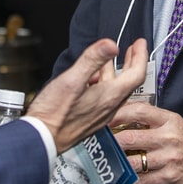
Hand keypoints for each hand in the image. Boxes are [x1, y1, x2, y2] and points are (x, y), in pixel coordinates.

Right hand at [27, 38, 147, 153]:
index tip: (140, 43)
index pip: (136, 74)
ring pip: (116, 89)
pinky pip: (105, 97)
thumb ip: (92, 60)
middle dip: (133, 62)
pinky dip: (105, 82)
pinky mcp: (90, 118)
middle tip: (134, 48)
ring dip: (117, 71)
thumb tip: (110, 44)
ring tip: (112, 58)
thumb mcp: (72, 79)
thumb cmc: (53, 113)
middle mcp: (108, 107)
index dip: (141, 56)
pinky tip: (94, 78)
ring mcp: (100, 114)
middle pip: (129, 82)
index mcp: (108, 96)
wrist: (42, 140)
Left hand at [110, 103, 182, 183]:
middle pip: (130, 137)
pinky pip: (141, 181)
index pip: (139, 111)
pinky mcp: (168, 178)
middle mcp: (168, 138)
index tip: (102, 117)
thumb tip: (123, 114)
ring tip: (103, 159)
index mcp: (169, 120)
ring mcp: (168, 159)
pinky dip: (127, 180)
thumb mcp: (175, 123)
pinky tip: (119, 177)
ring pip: (132, 161)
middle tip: (95, 141)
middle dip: (110, 141)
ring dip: (116, 161)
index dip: (117, 113)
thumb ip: (151, 119)